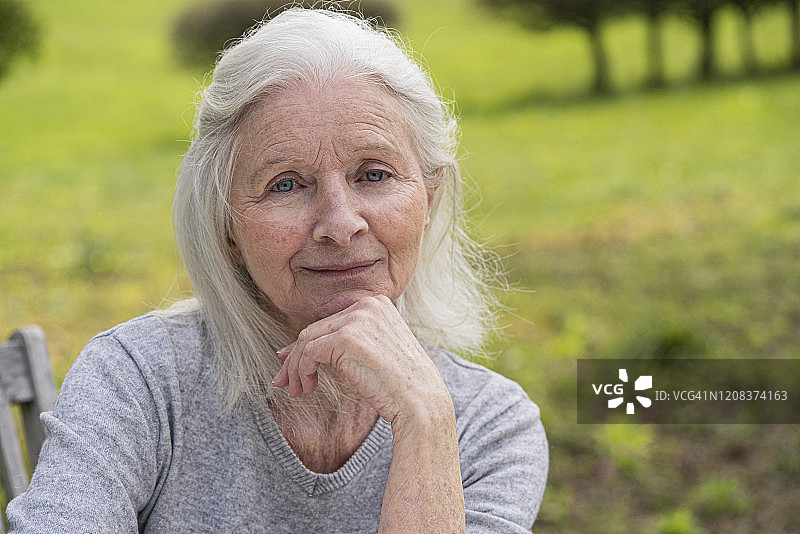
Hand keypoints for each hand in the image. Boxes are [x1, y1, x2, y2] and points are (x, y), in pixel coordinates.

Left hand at [272, 295, 450, 423]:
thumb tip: (301, 347)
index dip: (307, 344)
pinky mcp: (347, 338)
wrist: (421, 402)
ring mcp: (357, 319)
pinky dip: (301, 371)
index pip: (330, 321)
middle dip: (295, 357)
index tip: (292, 364)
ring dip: (295, 367)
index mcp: (377, 303)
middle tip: (285, 382)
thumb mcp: (376, 352)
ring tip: (296, 390)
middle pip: (315, 329)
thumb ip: (347, 341)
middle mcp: (367, 305)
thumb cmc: (401, 385)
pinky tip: (307, 388)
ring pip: (307, 340)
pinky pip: (309, 352)